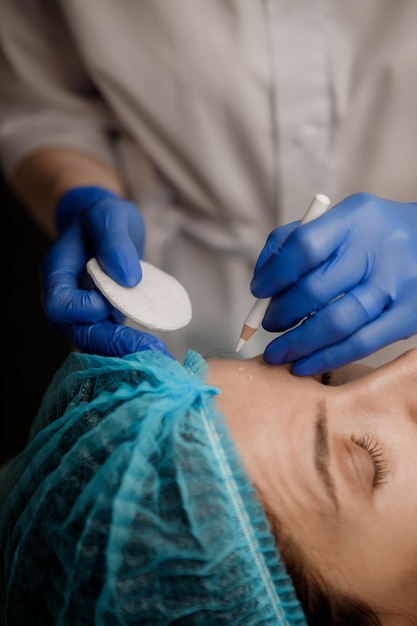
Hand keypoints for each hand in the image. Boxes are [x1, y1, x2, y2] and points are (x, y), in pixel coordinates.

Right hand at [41, 186, 169, 356]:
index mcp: (57, 273)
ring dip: (124, 349)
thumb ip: (114, 242)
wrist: (105, 227)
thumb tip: (127, 278)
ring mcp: (82, 312)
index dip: (87, 307)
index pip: (60, 306)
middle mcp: (65, 298)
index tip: (116, 292)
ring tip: (157, 353)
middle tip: (151, 349)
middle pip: (79, 332)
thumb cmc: (102, 218)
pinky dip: (129, 345)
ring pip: (95, 342)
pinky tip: (154, 348)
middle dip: (113, 342)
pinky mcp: (102, 318)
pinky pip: (110, 338)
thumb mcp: (109, 215)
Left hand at [251, 193, 416, 373]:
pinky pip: (361, 344)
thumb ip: (294, 241)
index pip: (304, 246)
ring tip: (277, 353)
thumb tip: (261, 283)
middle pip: (316, 289)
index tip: (259, 291)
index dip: (274, 274)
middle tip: (268, 324)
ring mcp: (396, 284)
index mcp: (355, 218)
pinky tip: (304, 365)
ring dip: (298, 343)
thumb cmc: (369, 236)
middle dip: (281, 313)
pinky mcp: (409, 315)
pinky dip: (326, 359)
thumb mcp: (338, 221)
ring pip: (336, 323)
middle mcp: (379, 249)